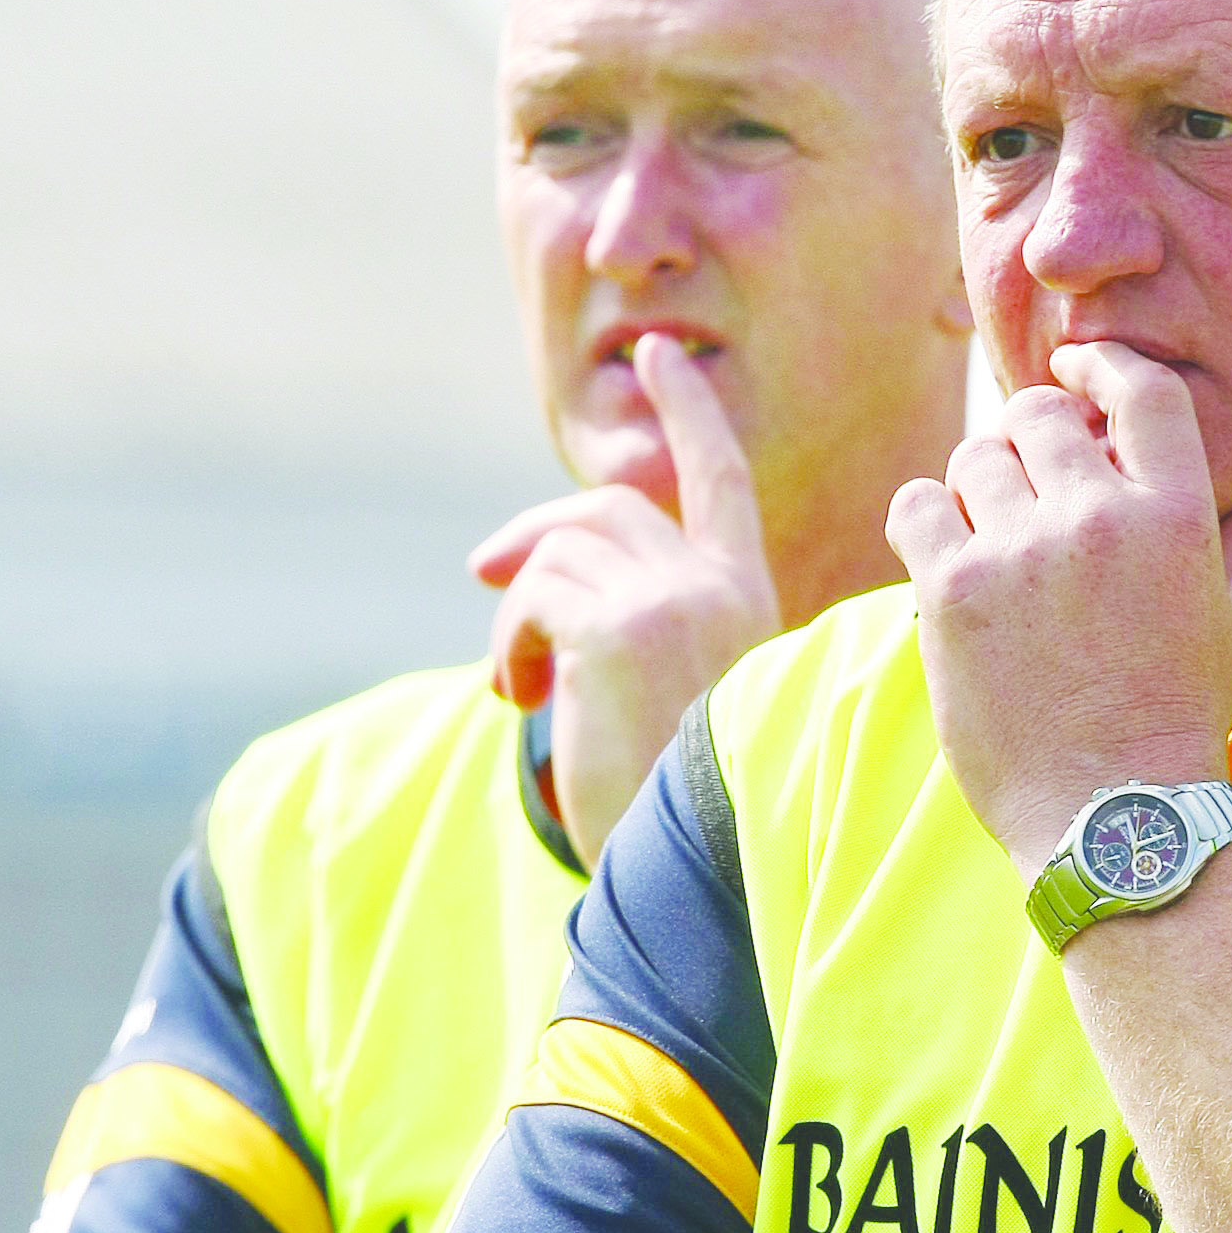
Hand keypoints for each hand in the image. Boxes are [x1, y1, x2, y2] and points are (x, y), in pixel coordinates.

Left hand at [473, 334, 781, 862]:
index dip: (688, 415)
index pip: (719, 481)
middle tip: (482, 573)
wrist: (692, 874)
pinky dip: (510, 642)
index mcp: (748, 602)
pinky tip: (523, 697)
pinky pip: (534, 595)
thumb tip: (532, 562)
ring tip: (523, 688)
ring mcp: (674, 604)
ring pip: (561, 551)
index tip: (660, 358)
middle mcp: (720, 590)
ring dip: (519, 613)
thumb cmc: (676, 800)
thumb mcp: (677, 694)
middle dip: (536, 534)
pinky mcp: (621, 631)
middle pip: (610, 509)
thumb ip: (646, 619)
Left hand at [884, 341, 1231, 876]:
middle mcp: (1099, 520)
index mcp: (1177, 516)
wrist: (1115, 819)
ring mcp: (1021, 555)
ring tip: (995, 536)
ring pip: (973, 458)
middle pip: (1038, 415)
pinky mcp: (953, 593)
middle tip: (1029, 480)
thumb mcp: (1228, 617)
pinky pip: (917, 506)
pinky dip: (927, 520)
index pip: (1138, 389)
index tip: (1075, 373)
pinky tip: (949, 555)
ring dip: (979, 485)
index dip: (1099, 366)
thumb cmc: (1178, 717)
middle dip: (1029, 438)